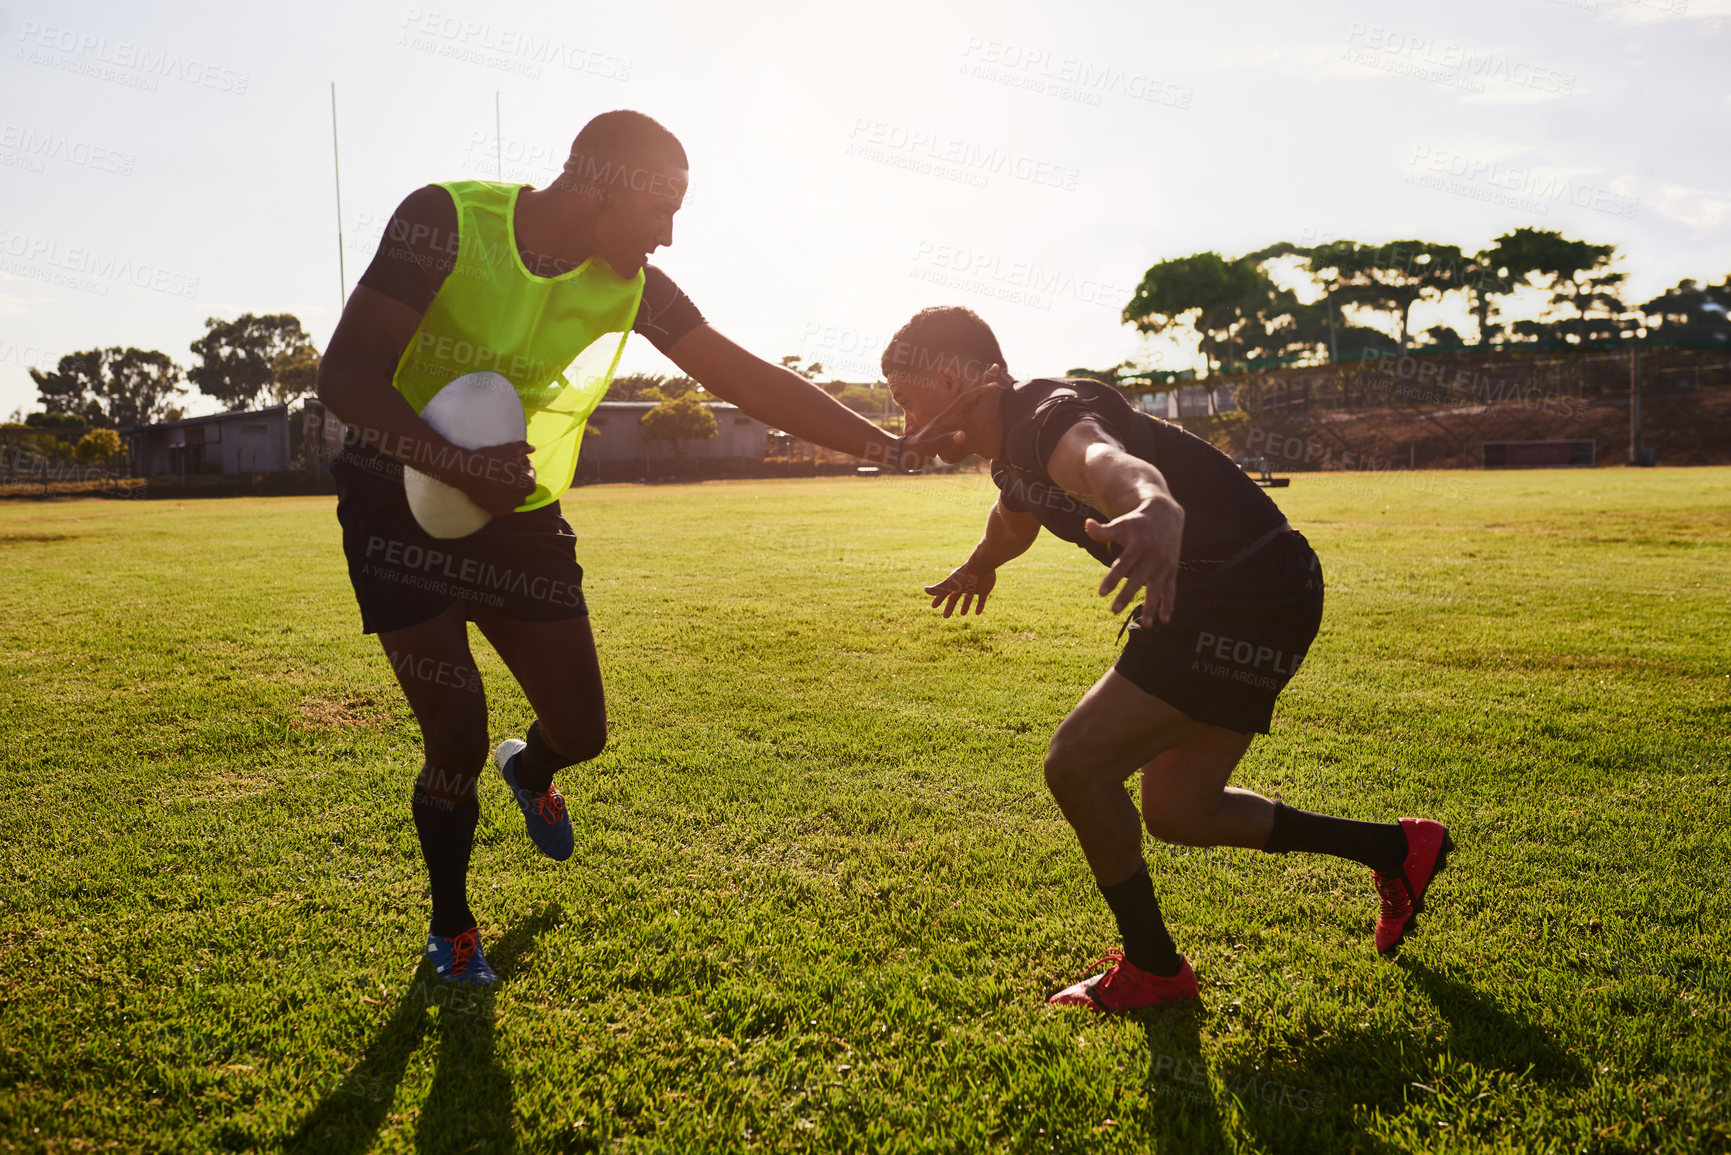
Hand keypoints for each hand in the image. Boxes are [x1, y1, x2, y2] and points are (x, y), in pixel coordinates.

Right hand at [437, 441, 536, 516]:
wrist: (468, 472)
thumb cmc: (491, 459)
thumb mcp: (510, 449)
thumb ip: (525, 448)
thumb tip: (533, 448)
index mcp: (529, 484)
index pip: (530, 473)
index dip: (523, 464)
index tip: (513, 460)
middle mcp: (522, 499)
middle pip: (523, 486)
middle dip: (518, 478)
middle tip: (506, 469)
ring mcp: (510, 507)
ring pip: (514, 497)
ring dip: (510, 489)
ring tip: (499, 479)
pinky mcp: (497, 512)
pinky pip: (503, 504)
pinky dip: (501, 498)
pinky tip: (494, 488)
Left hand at [902, 363, 1006, 463]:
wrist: (910, 449)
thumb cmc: (921, 448)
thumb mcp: (933, 445)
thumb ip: (947, 440)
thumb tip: (963, 434)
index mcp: (949, 416)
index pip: (967, 399)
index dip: (981, 391)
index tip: (994, 385)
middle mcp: (952, 413)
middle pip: (970, 392)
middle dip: (983, 380)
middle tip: (996, 366)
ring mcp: (954, 416)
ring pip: (970, 397)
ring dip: (981, 386)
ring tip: (993, 375)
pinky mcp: (954, 420)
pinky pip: (969, 406)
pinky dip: (977, 398)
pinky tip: (982, 395)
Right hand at [924, 563, 995, 617]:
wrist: (982, 567)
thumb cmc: (964, 576)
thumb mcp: (950, 584)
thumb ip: (938, 589)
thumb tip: (925, 590)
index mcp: (954, 584)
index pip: (943, 593)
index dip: (938, 599)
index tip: (933, 606)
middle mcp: (963, 585)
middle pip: (954, 598)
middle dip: (949, 607)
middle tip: (945, 616)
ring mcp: (974, 587)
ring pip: (968, 598)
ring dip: (965, 605)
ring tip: (962, 614)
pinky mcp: (984, 589)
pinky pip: (982, 599)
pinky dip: (979, 606)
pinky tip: (977, 613)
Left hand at [1083, 495, 1183, 625]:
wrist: (1166, 515)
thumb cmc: (1136, 523)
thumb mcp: (1121, 524)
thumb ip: (1104, 530)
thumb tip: (1087, 524)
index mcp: (1138, 545)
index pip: (1122, 565)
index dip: (1112, 579)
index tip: (1101, 593)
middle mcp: (1152, 557)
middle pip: (1138, 579)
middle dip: (1126, 595)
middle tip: (1114, 611)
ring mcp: (1164, 565)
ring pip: (1157, 589)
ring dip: (1152, 607)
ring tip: (1147, 626)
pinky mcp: (1172, 570)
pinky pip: (1171, 589)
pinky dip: (1169, 604)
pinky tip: (1165, 620)